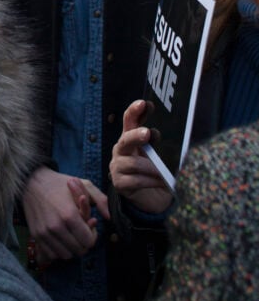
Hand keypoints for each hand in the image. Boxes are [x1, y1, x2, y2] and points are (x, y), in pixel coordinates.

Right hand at [23, 166, 109, 262]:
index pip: (89, 242)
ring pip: (66, 255)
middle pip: (79, 251)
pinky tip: (59, 237)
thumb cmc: (60, 184)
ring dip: (71, 247)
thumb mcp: (84, 184)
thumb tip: (109, 217)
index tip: (89, 225)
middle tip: (80, 229)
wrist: (32, 182)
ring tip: (70, 233)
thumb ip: (101, 200)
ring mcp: (44, 233)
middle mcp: (56, 227)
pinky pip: (52, 255)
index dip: (93, 235)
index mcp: (69, 215)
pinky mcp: (36, 236)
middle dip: (83, 241)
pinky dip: (58, 250)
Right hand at [109, 100, 171, 214]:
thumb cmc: (153, 171)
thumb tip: (183, 139)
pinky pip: (137, 181)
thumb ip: (163, 146)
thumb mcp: (158, 156)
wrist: (146, 198)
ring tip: (165, 172)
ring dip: (153, 168)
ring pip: (135, 164)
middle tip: (147, 133)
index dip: (134, 111)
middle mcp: (120, 149)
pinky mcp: (119, 183)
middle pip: (125, 139)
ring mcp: (117, 166)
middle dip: (136, 136)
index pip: (129, 120)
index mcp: (129, 138)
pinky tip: (162, 183)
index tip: (143, 103)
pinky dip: (152, 182)